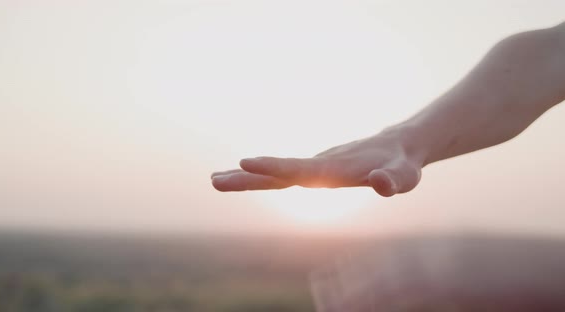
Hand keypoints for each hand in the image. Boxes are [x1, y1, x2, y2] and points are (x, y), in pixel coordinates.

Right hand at [211, 129, 425, 196]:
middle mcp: (319, 166)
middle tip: (213, 181)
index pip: (299, 170)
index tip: (245, 161)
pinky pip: (283, 174)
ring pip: (277, 173)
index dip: (274, 167)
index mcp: (334, 169)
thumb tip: (382, 184)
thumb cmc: (403, 165)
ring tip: (216, 179)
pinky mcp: (315, 170)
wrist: (399, 145)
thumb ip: (393, 181)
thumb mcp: (405, 176)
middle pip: (278, 173)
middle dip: (246, 177)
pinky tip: (246, 176)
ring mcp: (315, 167)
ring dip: (246, 177)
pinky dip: (261, 176)